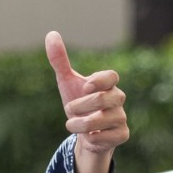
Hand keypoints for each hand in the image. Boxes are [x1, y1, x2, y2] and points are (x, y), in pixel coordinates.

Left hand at [46, 30, 128, 157]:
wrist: (85, 134)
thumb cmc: (79, 104)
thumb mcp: (67, 83)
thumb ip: (60, 61)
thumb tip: (51, 34)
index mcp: (107, 84)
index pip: (111, 76)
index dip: (99, 81)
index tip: (85, 86)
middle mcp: (118, 99)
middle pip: (104, 99)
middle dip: (81, 106)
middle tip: (69, 111)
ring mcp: (121, 117)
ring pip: (104, 120)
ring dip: (81, 124)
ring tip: (71, 125)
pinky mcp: (122, 135)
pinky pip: (110, 137)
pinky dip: (94, 138)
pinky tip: (88, 137)